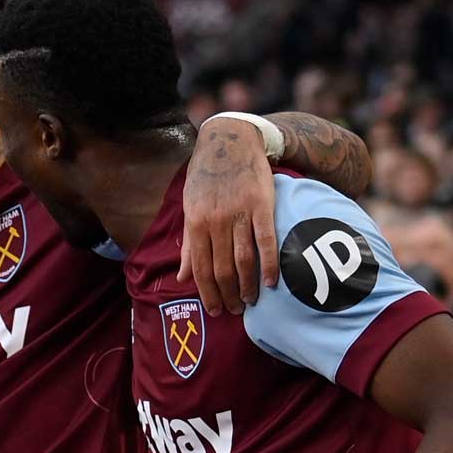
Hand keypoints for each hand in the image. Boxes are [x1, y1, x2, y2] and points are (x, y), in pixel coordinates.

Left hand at [178, 117, 277, 317]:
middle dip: (228, 294)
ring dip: (247, 285)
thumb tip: (182, 277)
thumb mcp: (190, 207)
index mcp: (196, 222)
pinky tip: (271, 283)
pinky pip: (266, 240)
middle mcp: (216, 220)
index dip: (208, 292)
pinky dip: (268, 264)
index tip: (215, 310)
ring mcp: (240, 213)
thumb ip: (188, 244)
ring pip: (243, 259)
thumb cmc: (206, 177)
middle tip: (235, 311)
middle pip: (222, 268)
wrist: (230, 141)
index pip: (200, 267)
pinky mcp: (262, 205)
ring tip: (250, 302)